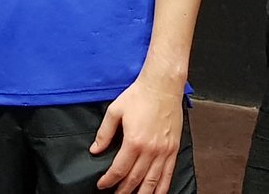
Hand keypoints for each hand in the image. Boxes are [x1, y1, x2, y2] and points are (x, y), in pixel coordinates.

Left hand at [90, 76, 183, 192]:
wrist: (163, 86)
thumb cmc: (140, 95)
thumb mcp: (115, 111)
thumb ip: (104, 133)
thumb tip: (95, 149)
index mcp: (134, 141)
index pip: (119, 170)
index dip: (109, 181)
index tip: (102, 185)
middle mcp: (150, 150)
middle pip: (135, 179)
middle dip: (123, 191)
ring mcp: (164, 151)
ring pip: (152, 181)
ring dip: (142, 193)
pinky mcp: (173, 149)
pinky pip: (168, 174)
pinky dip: (162, 188)